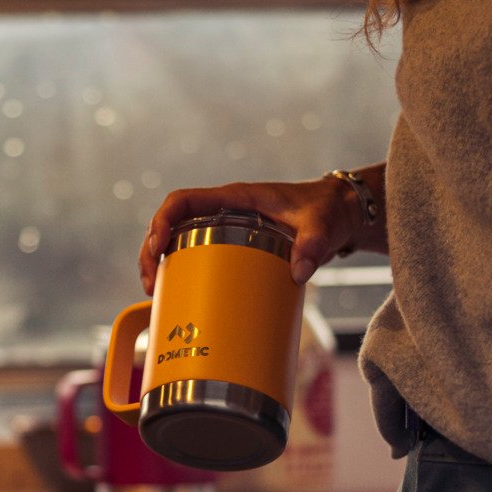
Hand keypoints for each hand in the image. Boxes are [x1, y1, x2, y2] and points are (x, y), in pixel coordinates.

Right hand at [137, 170, 383, 293]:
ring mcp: (226, 227)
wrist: (341, 214)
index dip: (162, 221)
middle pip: (170, 224)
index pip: (183, 200)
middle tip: (150, 285)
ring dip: (159, 263)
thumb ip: (313, 246)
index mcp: (235, 197)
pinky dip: (181, 272)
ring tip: (154, 292)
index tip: (156, 246)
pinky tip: (178, 294)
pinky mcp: (233, 245)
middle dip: (151, 251)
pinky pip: (197, 254)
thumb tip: (298, 273)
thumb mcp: (322, 227)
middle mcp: (224, 210)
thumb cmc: (328, 211)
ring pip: (178, 240)